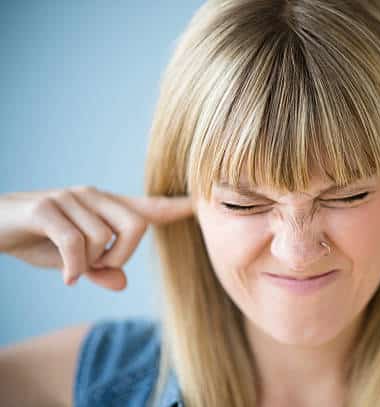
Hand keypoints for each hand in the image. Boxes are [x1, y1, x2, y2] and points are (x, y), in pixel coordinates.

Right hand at [0, 186, 192, 289]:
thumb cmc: (36, 240)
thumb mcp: (73, 261)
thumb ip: (100, 269)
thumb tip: (122, 284)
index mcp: (104, 205)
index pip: (147, 207)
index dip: (174, 207)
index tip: (197, 205)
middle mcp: (92, 196)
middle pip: (137, 226)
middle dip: (123, 256)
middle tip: (99, 267)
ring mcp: (70, 198)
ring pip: (104, 239)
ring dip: (90, 263)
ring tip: (72, 267)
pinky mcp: (47, 208)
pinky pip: (76, 242)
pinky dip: (75, 267)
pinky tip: (68, 279)